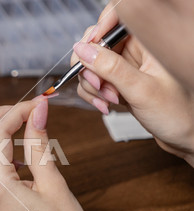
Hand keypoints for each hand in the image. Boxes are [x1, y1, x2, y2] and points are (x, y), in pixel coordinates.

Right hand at [71, 2, 193, 166]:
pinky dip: (93, 94)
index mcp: (150, 40)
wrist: (184, 137)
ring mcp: (125, 66)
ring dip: (92, 85)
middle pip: (96, 43)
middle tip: (99, 85)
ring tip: (108, 101)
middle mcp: (136, 49)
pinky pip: (93, 80)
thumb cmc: (178, 113)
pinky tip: (105, 106)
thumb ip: (109, 68)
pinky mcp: (118, 81)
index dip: (97, 29)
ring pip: (91, 64)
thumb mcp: (141, 90)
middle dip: (90, 66)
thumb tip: (82, 50)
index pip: (117, 16)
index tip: (87, 49)